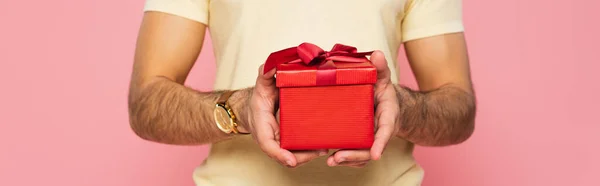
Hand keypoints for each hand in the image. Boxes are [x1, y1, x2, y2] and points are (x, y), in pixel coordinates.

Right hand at [248, 65, 327, 167]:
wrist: (253, 108)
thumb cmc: (260, 98)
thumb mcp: (261, 84)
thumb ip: (265, 73)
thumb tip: (272, 64)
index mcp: (261, 127)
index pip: (268, 145)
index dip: (279, 154)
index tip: (291, 159)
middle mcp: (270, 139)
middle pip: (285, 156)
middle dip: (303, 156)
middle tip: (321, 150)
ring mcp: (279, 143)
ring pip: (293, 157)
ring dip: (309, 155)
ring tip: (326, 148)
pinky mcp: (287, 143)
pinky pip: (297, 152)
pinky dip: (309, 152)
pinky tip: (324, 146)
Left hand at [327, 50, 399, 167]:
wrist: (385, 104)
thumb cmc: (382, 93)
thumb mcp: (383, 78)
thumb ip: (380, 68)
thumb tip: (377, 54)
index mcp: (387, 116)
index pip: (386, 131)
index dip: (380, 142)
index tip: (376, 154)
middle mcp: (379, 131)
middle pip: (370, 148)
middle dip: (355, 155)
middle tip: (338, 157)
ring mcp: (371, 139)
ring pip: (362, 155)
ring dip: (348, 160)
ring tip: (332, 160)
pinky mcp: (361, 142)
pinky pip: (356, 155)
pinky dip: (345, 159)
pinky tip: (331, 159)